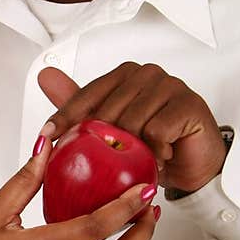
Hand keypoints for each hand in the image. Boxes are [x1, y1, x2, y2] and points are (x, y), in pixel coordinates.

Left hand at [38, 63, 226, 195]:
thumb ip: (80, 106)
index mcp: (124, 75)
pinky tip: (160, 157)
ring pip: (132, 122)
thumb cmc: (154, 146)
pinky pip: (157, 131)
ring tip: (140, 162)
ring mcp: (169, 85)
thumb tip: (45, 76)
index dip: (66, 117)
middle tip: (110, 164)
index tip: (48, 135)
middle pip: (109, 111)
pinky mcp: (188, 102)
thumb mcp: (110, 130)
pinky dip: (155, 151)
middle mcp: (146, 74)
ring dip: (133, 151)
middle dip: (104, 143)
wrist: (193, 165)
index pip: (87, 94)